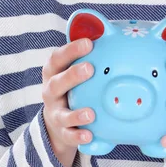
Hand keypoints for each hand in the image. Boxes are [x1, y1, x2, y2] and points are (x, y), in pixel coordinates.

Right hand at [41, 38, 95, 166]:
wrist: (58, 120)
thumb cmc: (73, 85)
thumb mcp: (74, 68)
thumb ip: (89, 54)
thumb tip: (115, 30)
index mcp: (54, 72)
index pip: (57, 58)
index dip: (71, 50)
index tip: (88, 43)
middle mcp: (51, 91)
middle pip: (56, 83)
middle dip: (72, 76)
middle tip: (90, 69)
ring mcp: (55, 113)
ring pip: (61, 113)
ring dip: (75, 114)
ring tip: (91, 114)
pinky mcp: (61, 132)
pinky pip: (69, 135)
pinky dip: (78, 136)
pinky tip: (90, 135)